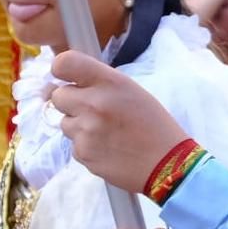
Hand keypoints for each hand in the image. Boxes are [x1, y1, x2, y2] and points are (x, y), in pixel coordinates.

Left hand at [50, 51, 189, 192]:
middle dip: (72, 103)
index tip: (67, 79)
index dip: (61, 70)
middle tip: (94, 112)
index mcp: (110, 83)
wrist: (169, 165)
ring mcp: (85, 130)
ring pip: (65, 123)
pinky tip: (109, 149)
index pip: (65, 63)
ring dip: (79, 126)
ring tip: (106, 134)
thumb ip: (99, 84)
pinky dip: (87, 147)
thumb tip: (61, 86)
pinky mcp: (82, 153)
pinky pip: (74, 145)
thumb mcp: (132, 92)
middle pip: (58, 96)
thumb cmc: (154, 125)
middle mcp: (93, 103)